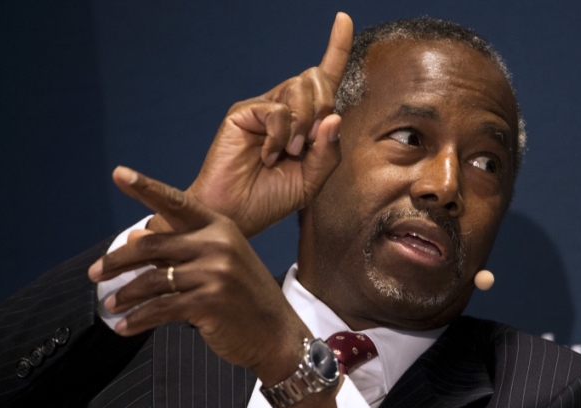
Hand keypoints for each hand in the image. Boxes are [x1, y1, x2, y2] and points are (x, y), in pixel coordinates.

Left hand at [89, 167, 310, 382]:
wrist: (277, 334)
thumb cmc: (246, 299)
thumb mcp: (221, 264)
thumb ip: (180, 250)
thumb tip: (135, 238)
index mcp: (220, 227)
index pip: (176, 202)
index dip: (145, 187)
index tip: (118, 174)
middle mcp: (218, 244)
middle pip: (151, 246)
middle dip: (116, 261)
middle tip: (94, 273)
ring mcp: (216, 273)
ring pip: (152, 281)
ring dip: (125, 295)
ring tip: (109, 304)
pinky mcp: (209, 302)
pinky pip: (160, 309)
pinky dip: (137, 320)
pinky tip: (123, 326)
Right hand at [150, 12, 353, 237]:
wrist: (237, 215)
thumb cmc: (271, 199)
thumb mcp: (312, 180)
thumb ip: (328, 151)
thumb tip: (335, 116)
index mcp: (304, 122)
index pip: (324, 79)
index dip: (336, 49)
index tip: (343, 19)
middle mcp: (284, 109)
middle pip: (318, 80)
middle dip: (324, 109)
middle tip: (307, 145)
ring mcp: (263, 109)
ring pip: (300, 89)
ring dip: (303, 126)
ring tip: (287, 154)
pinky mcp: (244, 113)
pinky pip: (278, 110)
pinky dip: (280, 135)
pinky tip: (269, 154)